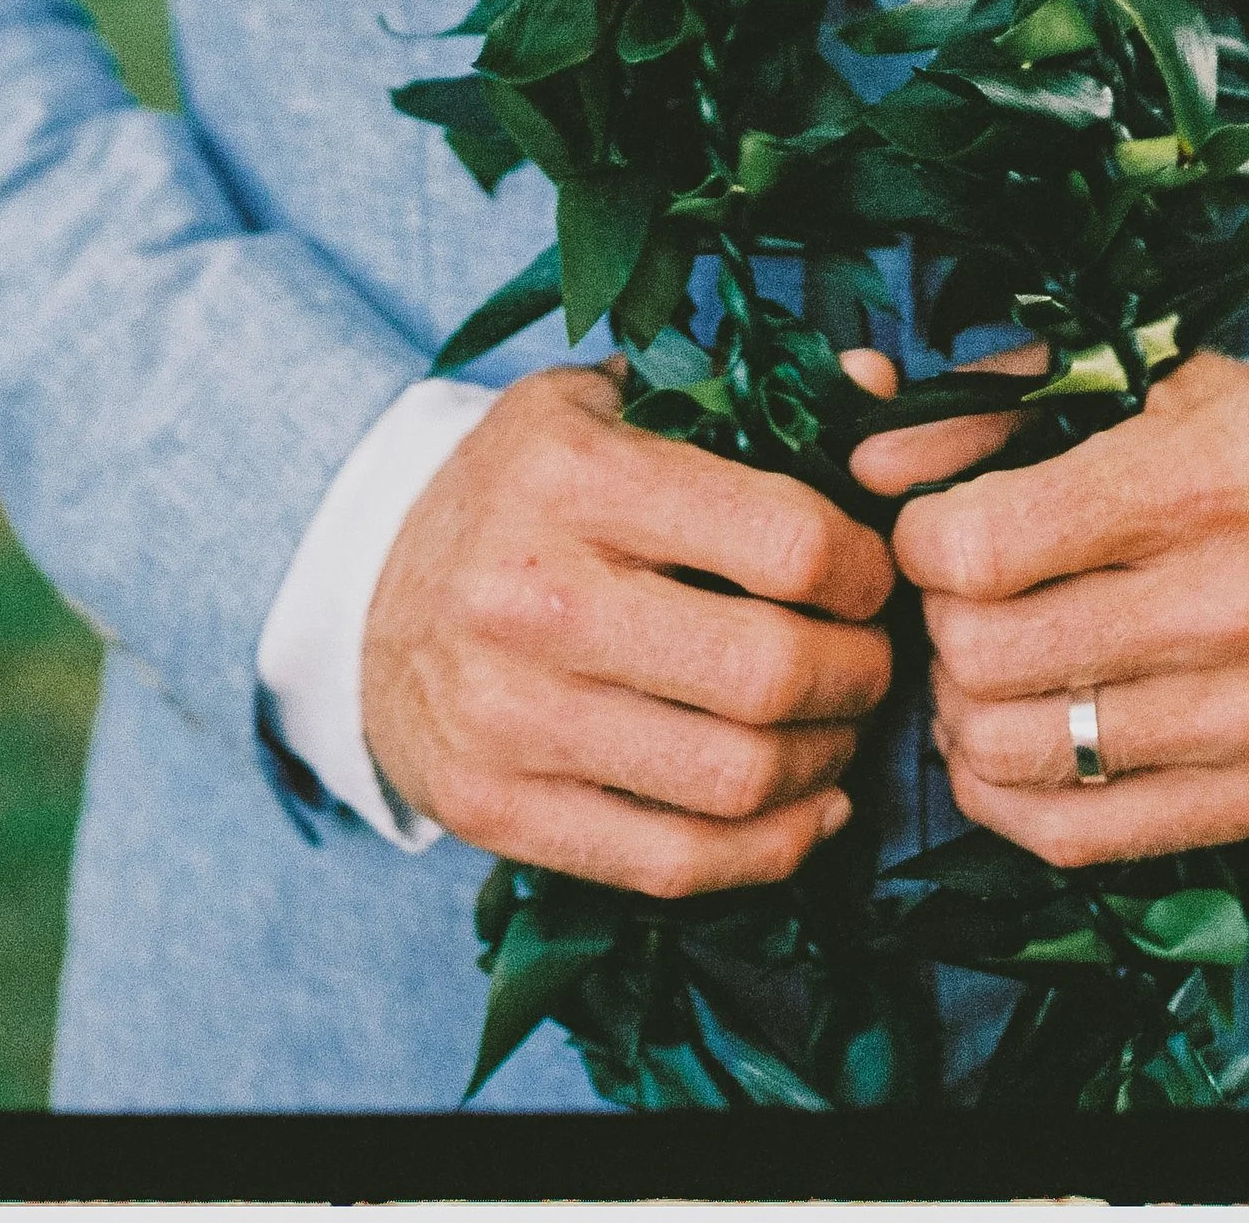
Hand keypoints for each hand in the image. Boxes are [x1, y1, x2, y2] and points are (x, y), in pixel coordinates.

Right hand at [363, 358, 896, 897]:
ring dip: (825, 763)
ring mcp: (507, 715)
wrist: (369, 589)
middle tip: (872, 658)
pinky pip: (672, 863)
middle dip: (860, 673)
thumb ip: (747, 392)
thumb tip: (879, 384)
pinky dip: (769, 849)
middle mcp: (533, 595)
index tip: (870, 574)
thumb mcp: (611, 402)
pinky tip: (805, 808)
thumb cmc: (526, 488)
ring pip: (733, 779)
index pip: (784, 541)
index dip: (863, 568)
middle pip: (769, 672)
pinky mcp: (493, 809)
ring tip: (839, 727)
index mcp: (573, 473)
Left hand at [849, 346, 1248, 861]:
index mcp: (1192, 480)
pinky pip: (1076, 837)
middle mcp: (1231, 604)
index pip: (981, 548)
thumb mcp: (1129, 385)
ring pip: (1017, 753)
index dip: (921, 541)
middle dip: (939, 627)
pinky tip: (1010, 739)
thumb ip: (986, 408)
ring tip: (981, 667)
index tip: (935, 528)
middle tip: (956, 601)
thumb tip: (863, 459)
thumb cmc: (1239, 451)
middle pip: (985, 656)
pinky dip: (1007, 795)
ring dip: (962, 713)